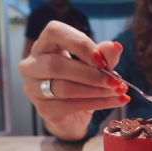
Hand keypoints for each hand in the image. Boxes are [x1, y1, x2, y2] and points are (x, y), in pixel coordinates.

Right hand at [19, 21, 128, 140]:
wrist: (74, 116)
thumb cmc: (83, 84)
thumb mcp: (96, 68)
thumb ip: (104, 57)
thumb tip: (116, 47)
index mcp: (44, 46)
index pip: (54, 32)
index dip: (80, 44)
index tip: (102, 60)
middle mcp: (32, 65)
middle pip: (56, 65)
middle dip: (91, 73)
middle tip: (115, 80)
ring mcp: (34, 89)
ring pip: (64, 88)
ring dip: (97, 90)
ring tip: (119, 90)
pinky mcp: (44, 110)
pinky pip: (71, 106)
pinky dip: (98, 103)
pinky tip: (115, 101)